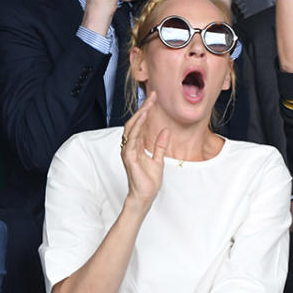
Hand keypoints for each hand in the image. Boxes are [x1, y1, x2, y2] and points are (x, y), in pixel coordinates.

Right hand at [121, 93, 169, 211]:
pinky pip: (131, 139)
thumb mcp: (158, 160)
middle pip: (135, 122)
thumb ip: (160, 145)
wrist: (145, 196)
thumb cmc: (149, 181)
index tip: (155, 99)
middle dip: (144, 108)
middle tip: (153, 96)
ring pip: (132, 128)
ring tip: (149, 103)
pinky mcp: (128, 157)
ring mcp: (128, 151)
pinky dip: (137, 127)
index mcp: (136, 146)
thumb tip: (165, 131)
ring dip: (140, 114)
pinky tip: (143, 118)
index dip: (147, 111)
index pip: (140, 124)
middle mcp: (130, 146)